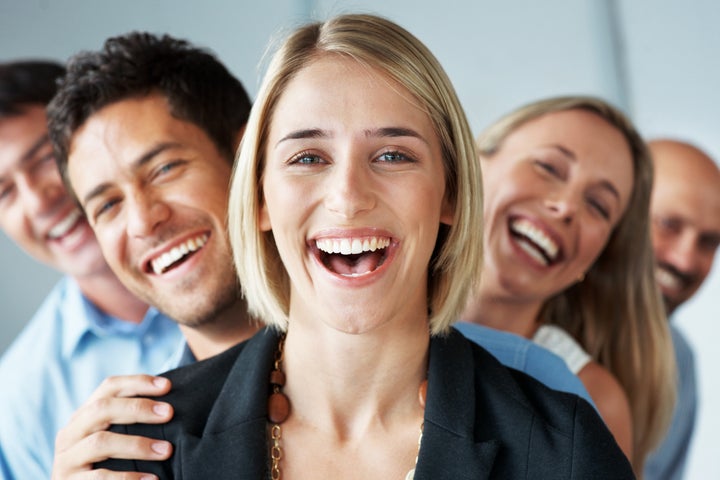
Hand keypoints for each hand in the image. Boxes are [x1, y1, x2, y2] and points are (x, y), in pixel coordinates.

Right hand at [51, 374, 174, 479]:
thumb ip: (128, 422)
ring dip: (137, 444)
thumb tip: (167, 407)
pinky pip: (100, 478)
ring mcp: (66, 460)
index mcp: (83, 417)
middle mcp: (70, 434)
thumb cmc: (103, 465)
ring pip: (100, 442)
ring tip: (166, 450)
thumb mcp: (110, 439)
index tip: (167, 385)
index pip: (109, 388)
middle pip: (102, 409)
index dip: (137, 383)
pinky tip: (151, 479)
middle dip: (138, 408)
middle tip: (169, 413)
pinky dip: (128, 478)